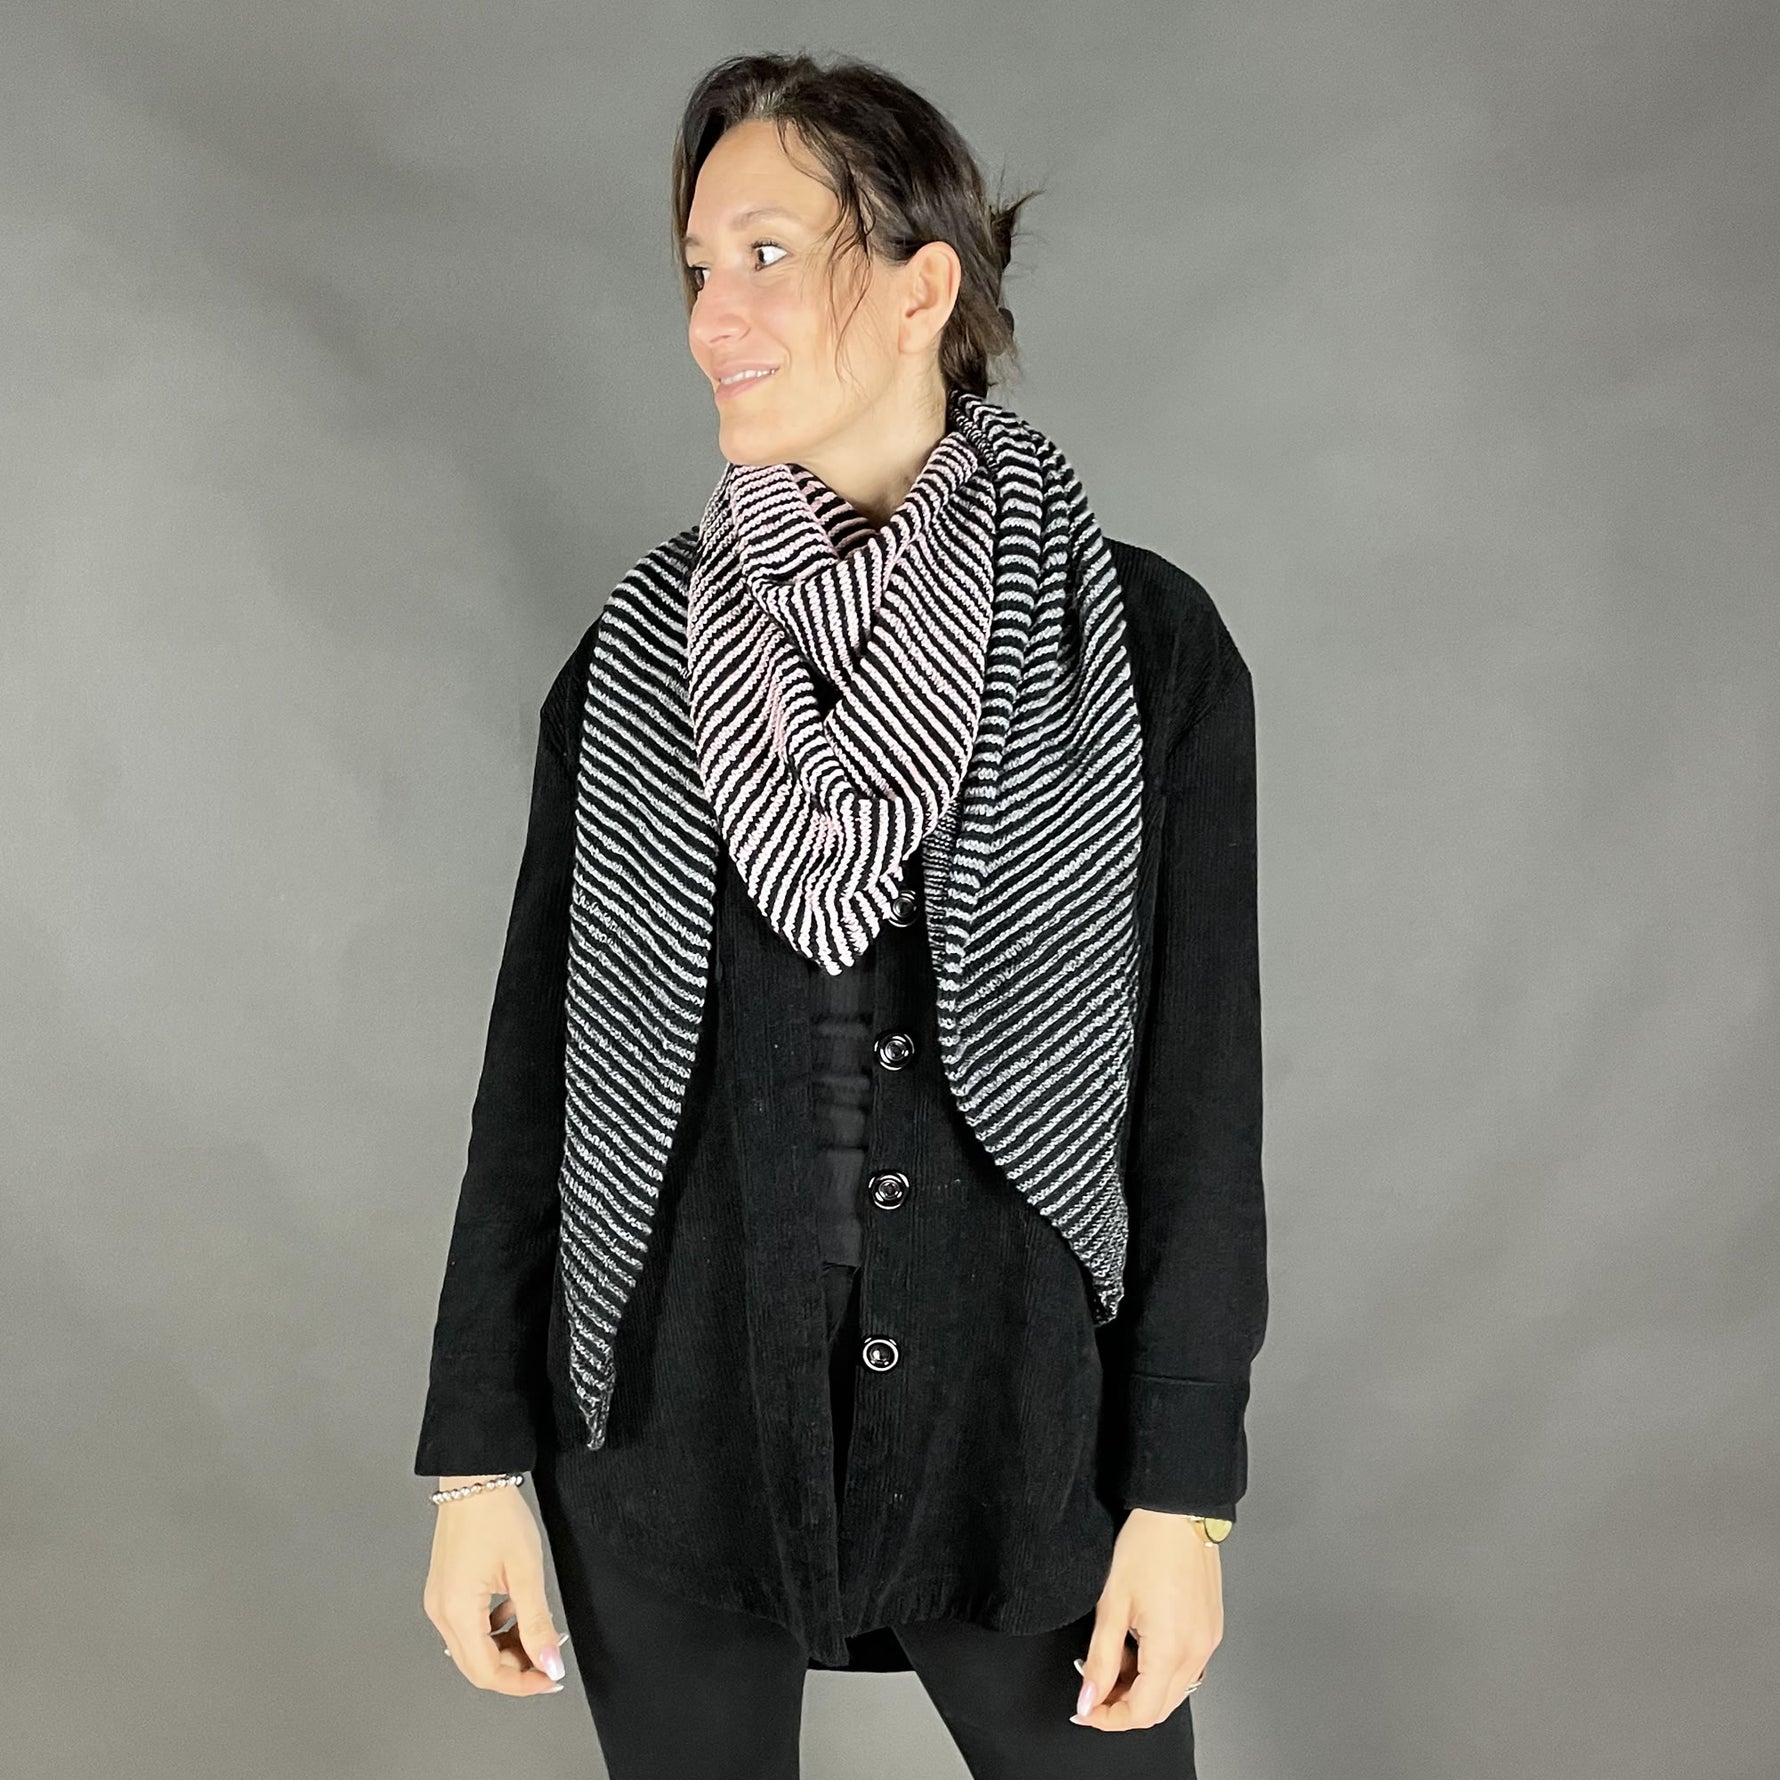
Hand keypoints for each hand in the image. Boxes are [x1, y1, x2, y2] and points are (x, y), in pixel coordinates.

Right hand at [422, 1481, 568, 1695]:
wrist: (475, 1480)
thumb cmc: (496, 1515)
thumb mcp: (526, 1572)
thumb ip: (538, 1623)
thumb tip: (549, 1662)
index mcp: (457, 1610)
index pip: (487, 1673)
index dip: (522, 1682)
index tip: (549, 1677)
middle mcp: (440, 1611)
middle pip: (476, 1666)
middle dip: (515, 1668)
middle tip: (547, 1658)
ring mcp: (439, 1600)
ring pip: (472, 1648)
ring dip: (505, 1648)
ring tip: (534, 1628)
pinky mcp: (445, 1590)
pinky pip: (468, 1626)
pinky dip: (494, 1628)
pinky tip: (513, 1609)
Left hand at [1071, 1508, 1223, 1730]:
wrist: (1177, 1511)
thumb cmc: (1146, 1546)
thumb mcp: (1111, 1604)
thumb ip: (1099, 1659)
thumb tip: (1089, 1698)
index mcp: (1172, 1650)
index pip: (1141, 1713)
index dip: (1108, 1718)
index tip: (1086, 1709)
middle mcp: (1198, 1651)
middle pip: (1159, 1707)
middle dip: (1123, 1704)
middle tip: (1095, 1684)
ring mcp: (1208, 1641)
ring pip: (1173, 1689)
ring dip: (1141, 1685)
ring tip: (1116, 1650)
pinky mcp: (1211, 1628)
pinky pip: (1186, 1666)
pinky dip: (1159, 1666)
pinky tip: (1140, 1639)